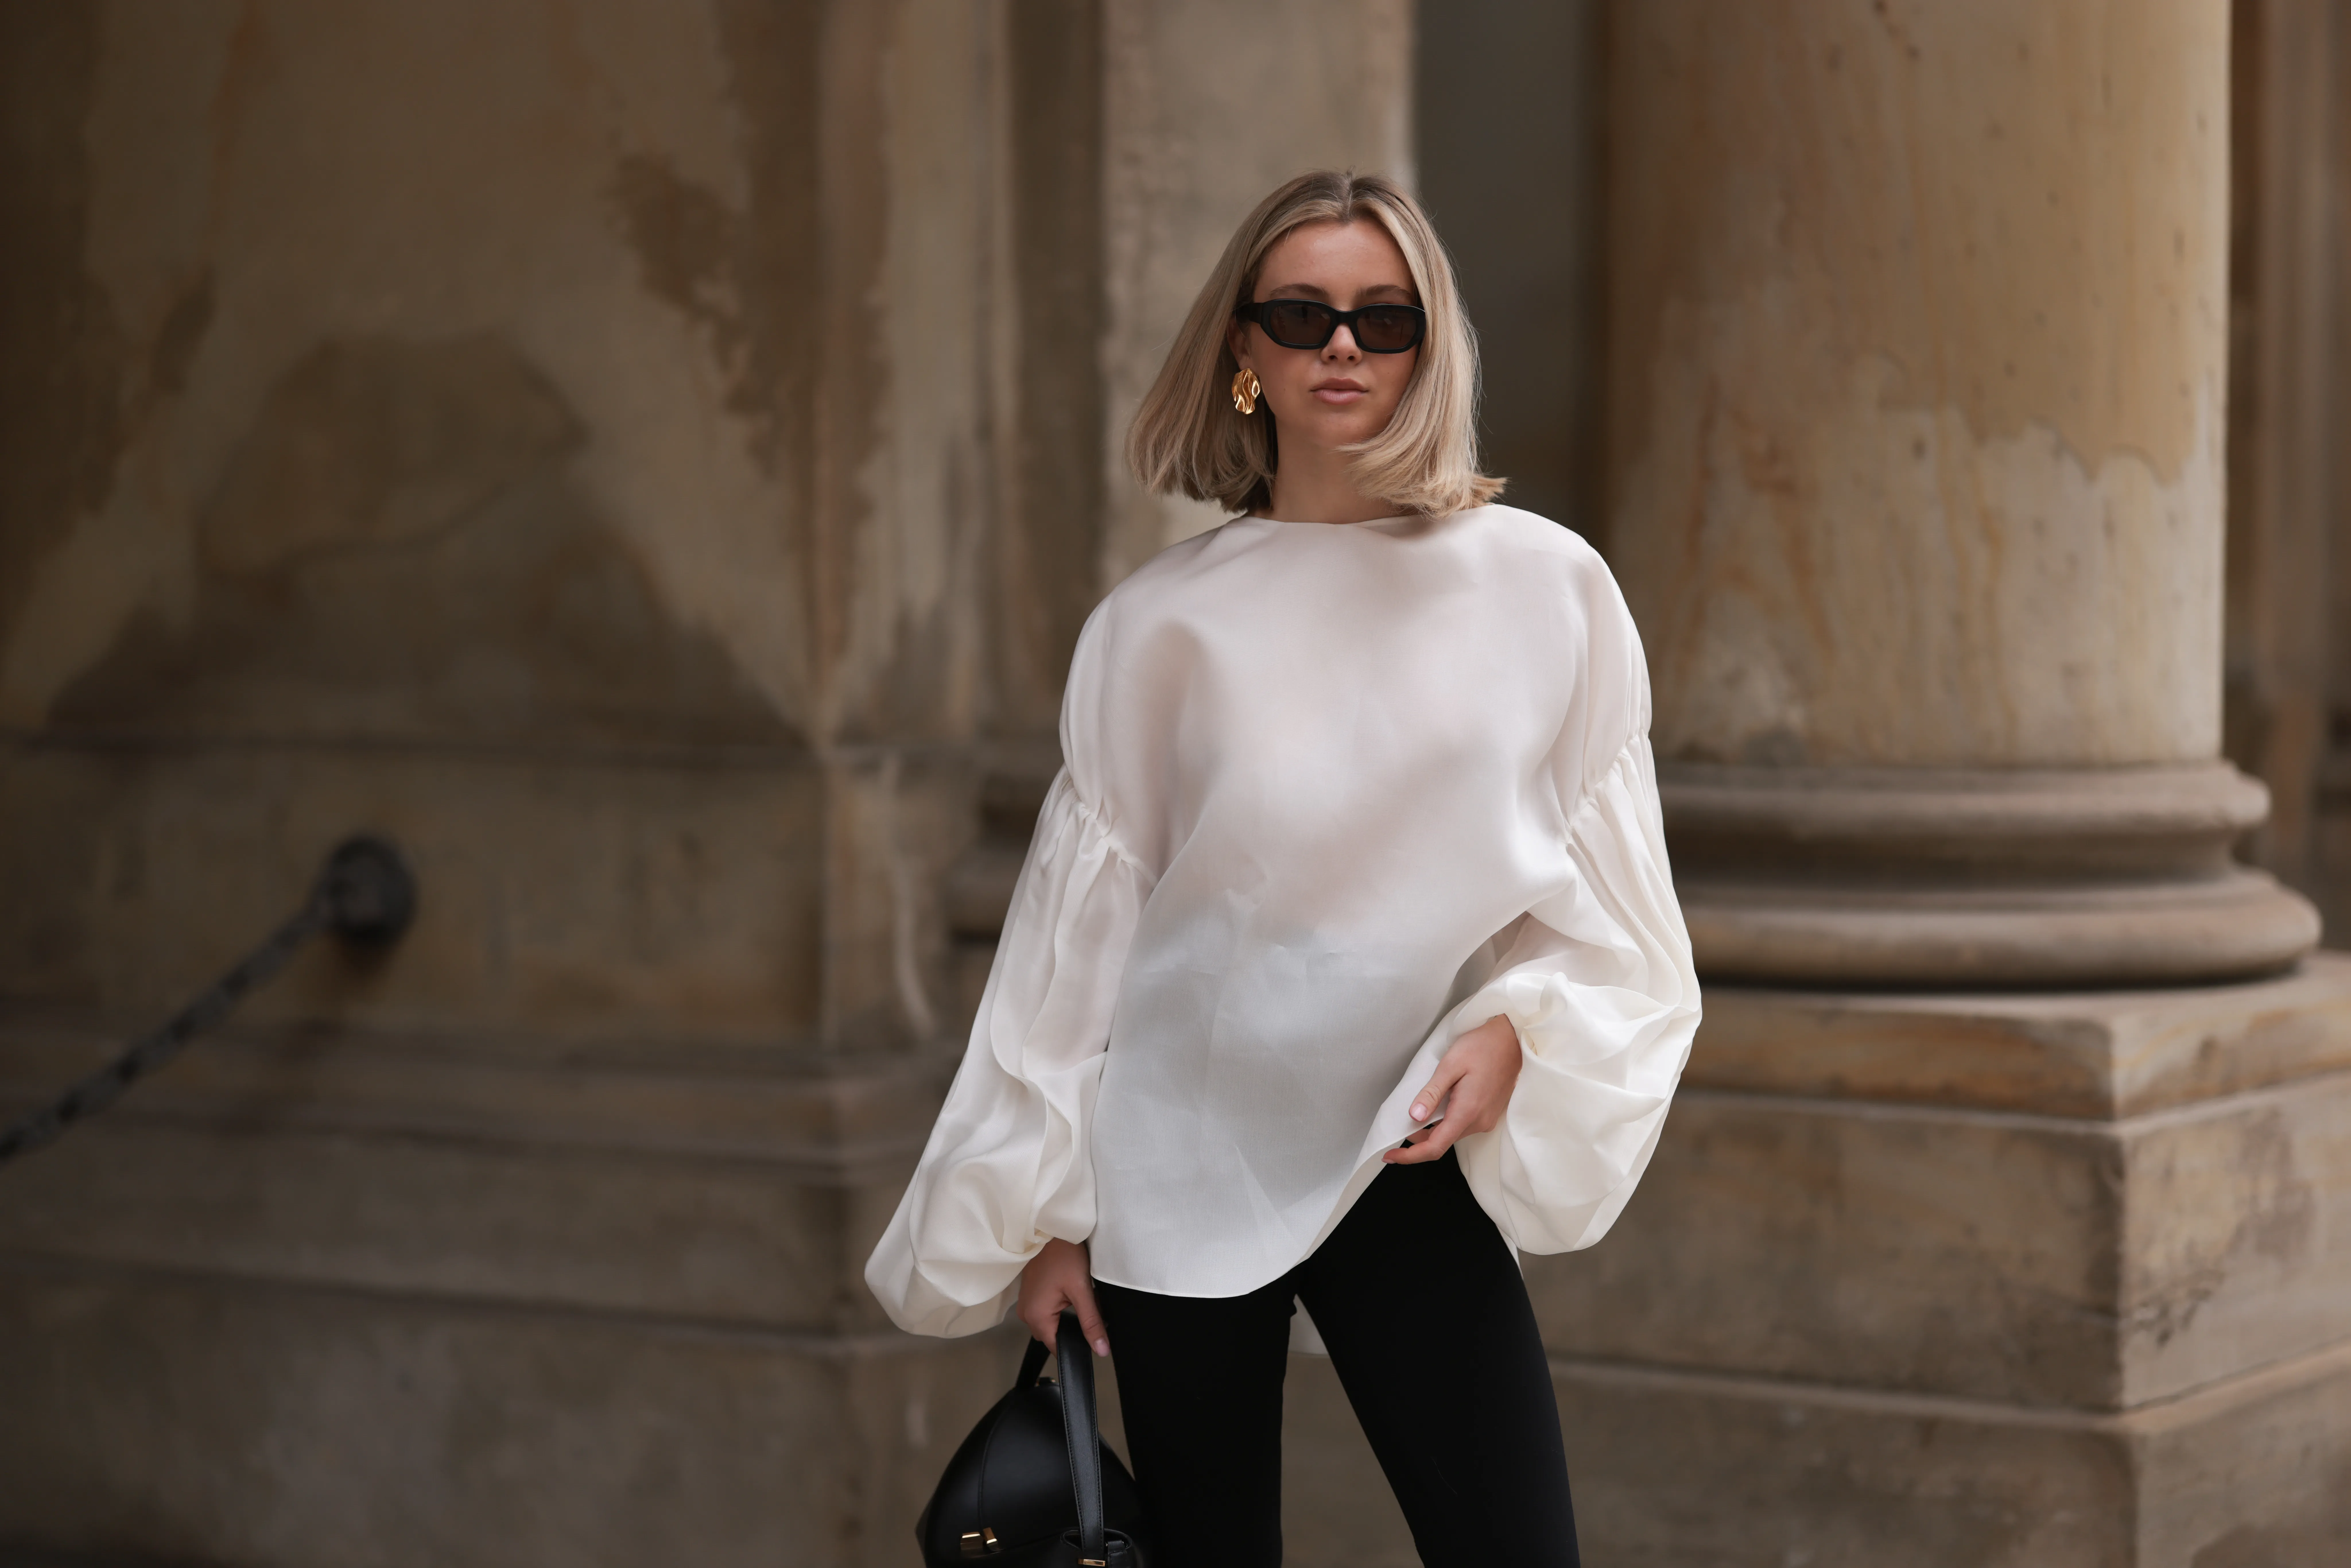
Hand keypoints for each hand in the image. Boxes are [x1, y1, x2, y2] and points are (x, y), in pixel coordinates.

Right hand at [1017, 1236, 1108, 1355]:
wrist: (1050, 1228)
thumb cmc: (1064, 1254)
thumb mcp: (1082, 1290)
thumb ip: (1091, 1322)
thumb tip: (1101, 1349)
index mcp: (1036, 1316)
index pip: (1057, 1348)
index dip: (1076, 1346)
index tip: (1092, 1337)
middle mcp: (1026, 1314)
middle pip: (1054, 1336)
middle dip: (1073, 1329)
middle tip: (1089, 1310)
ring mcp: (1026, 1304)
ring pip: (1051, 1323)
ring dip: (1067, 1317)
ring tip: (1080, 1299)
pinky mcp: (1030, 1294)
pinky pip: (1045, 1311)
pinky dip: (1059, 1308)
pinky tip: (1070, 1294)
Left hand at [1382, 1014, 1521, 1164]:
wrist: (1512, 1039)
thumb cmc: (1482, 1046)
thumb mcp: (1450, 1065)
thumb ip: (1431, 1093)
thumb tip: (1415, 1116)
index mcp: (1467, 1112)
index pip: (1435, 1147)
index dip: (1410, 1155)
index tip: (1391, 1154)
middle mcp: (1479, 1122)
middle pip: (1442, 1142)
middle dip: (1418, 1139)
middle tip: (1400, 1126)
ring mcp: (1486, 1119)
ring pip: (1452, 1133)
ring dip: (1433, 1128)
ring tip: (1419, 1110)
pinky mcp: (1489, 1113)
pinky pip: (1463, 1125)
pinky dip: (1446, 1121)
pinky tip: (1439, 1105)